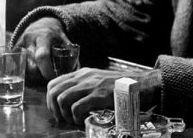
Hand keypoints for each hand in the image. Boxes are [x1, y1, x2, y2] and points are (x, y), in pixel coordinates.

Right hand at [12, 17, 69, 82]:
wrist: (41, 25)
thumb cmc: (55, 36)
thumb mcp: (64, 40)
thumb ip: (71, 54)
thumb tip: (77, 72)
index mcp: (44, 36)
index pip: (42, 56)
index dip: (47, 70)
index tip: (54, 78)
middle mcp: (29, 40)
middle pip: (31, 65)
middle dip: (40, 76)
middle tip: (48, 77)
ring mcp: (19, 45)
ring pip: (23, 68)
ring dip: (32, 76)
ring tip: (42, 75)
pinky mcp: (13, 51)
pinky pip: (17, 66)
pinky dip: (26, 73)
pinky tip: (34, 73)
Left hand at [46, 68, 161, 124]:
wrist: (142, 84)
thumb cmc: (121, 86)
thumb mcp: (100, 80)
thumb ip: (86, 86)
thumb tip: (72, 101)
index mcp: (83, 73)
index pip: (54, 83)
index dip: (50, 100)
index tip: (58, 110)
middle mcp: (84, 77)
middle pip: (54, 91)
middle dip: (54, 109)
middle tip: (64, 118)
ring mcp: (91, 85)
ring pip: (61, 99)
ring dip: (64, 114)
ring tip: (74, 120)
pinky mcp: (99, 95)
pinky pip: (76, 107)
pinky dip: (76, 117)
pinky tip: (83, 120)